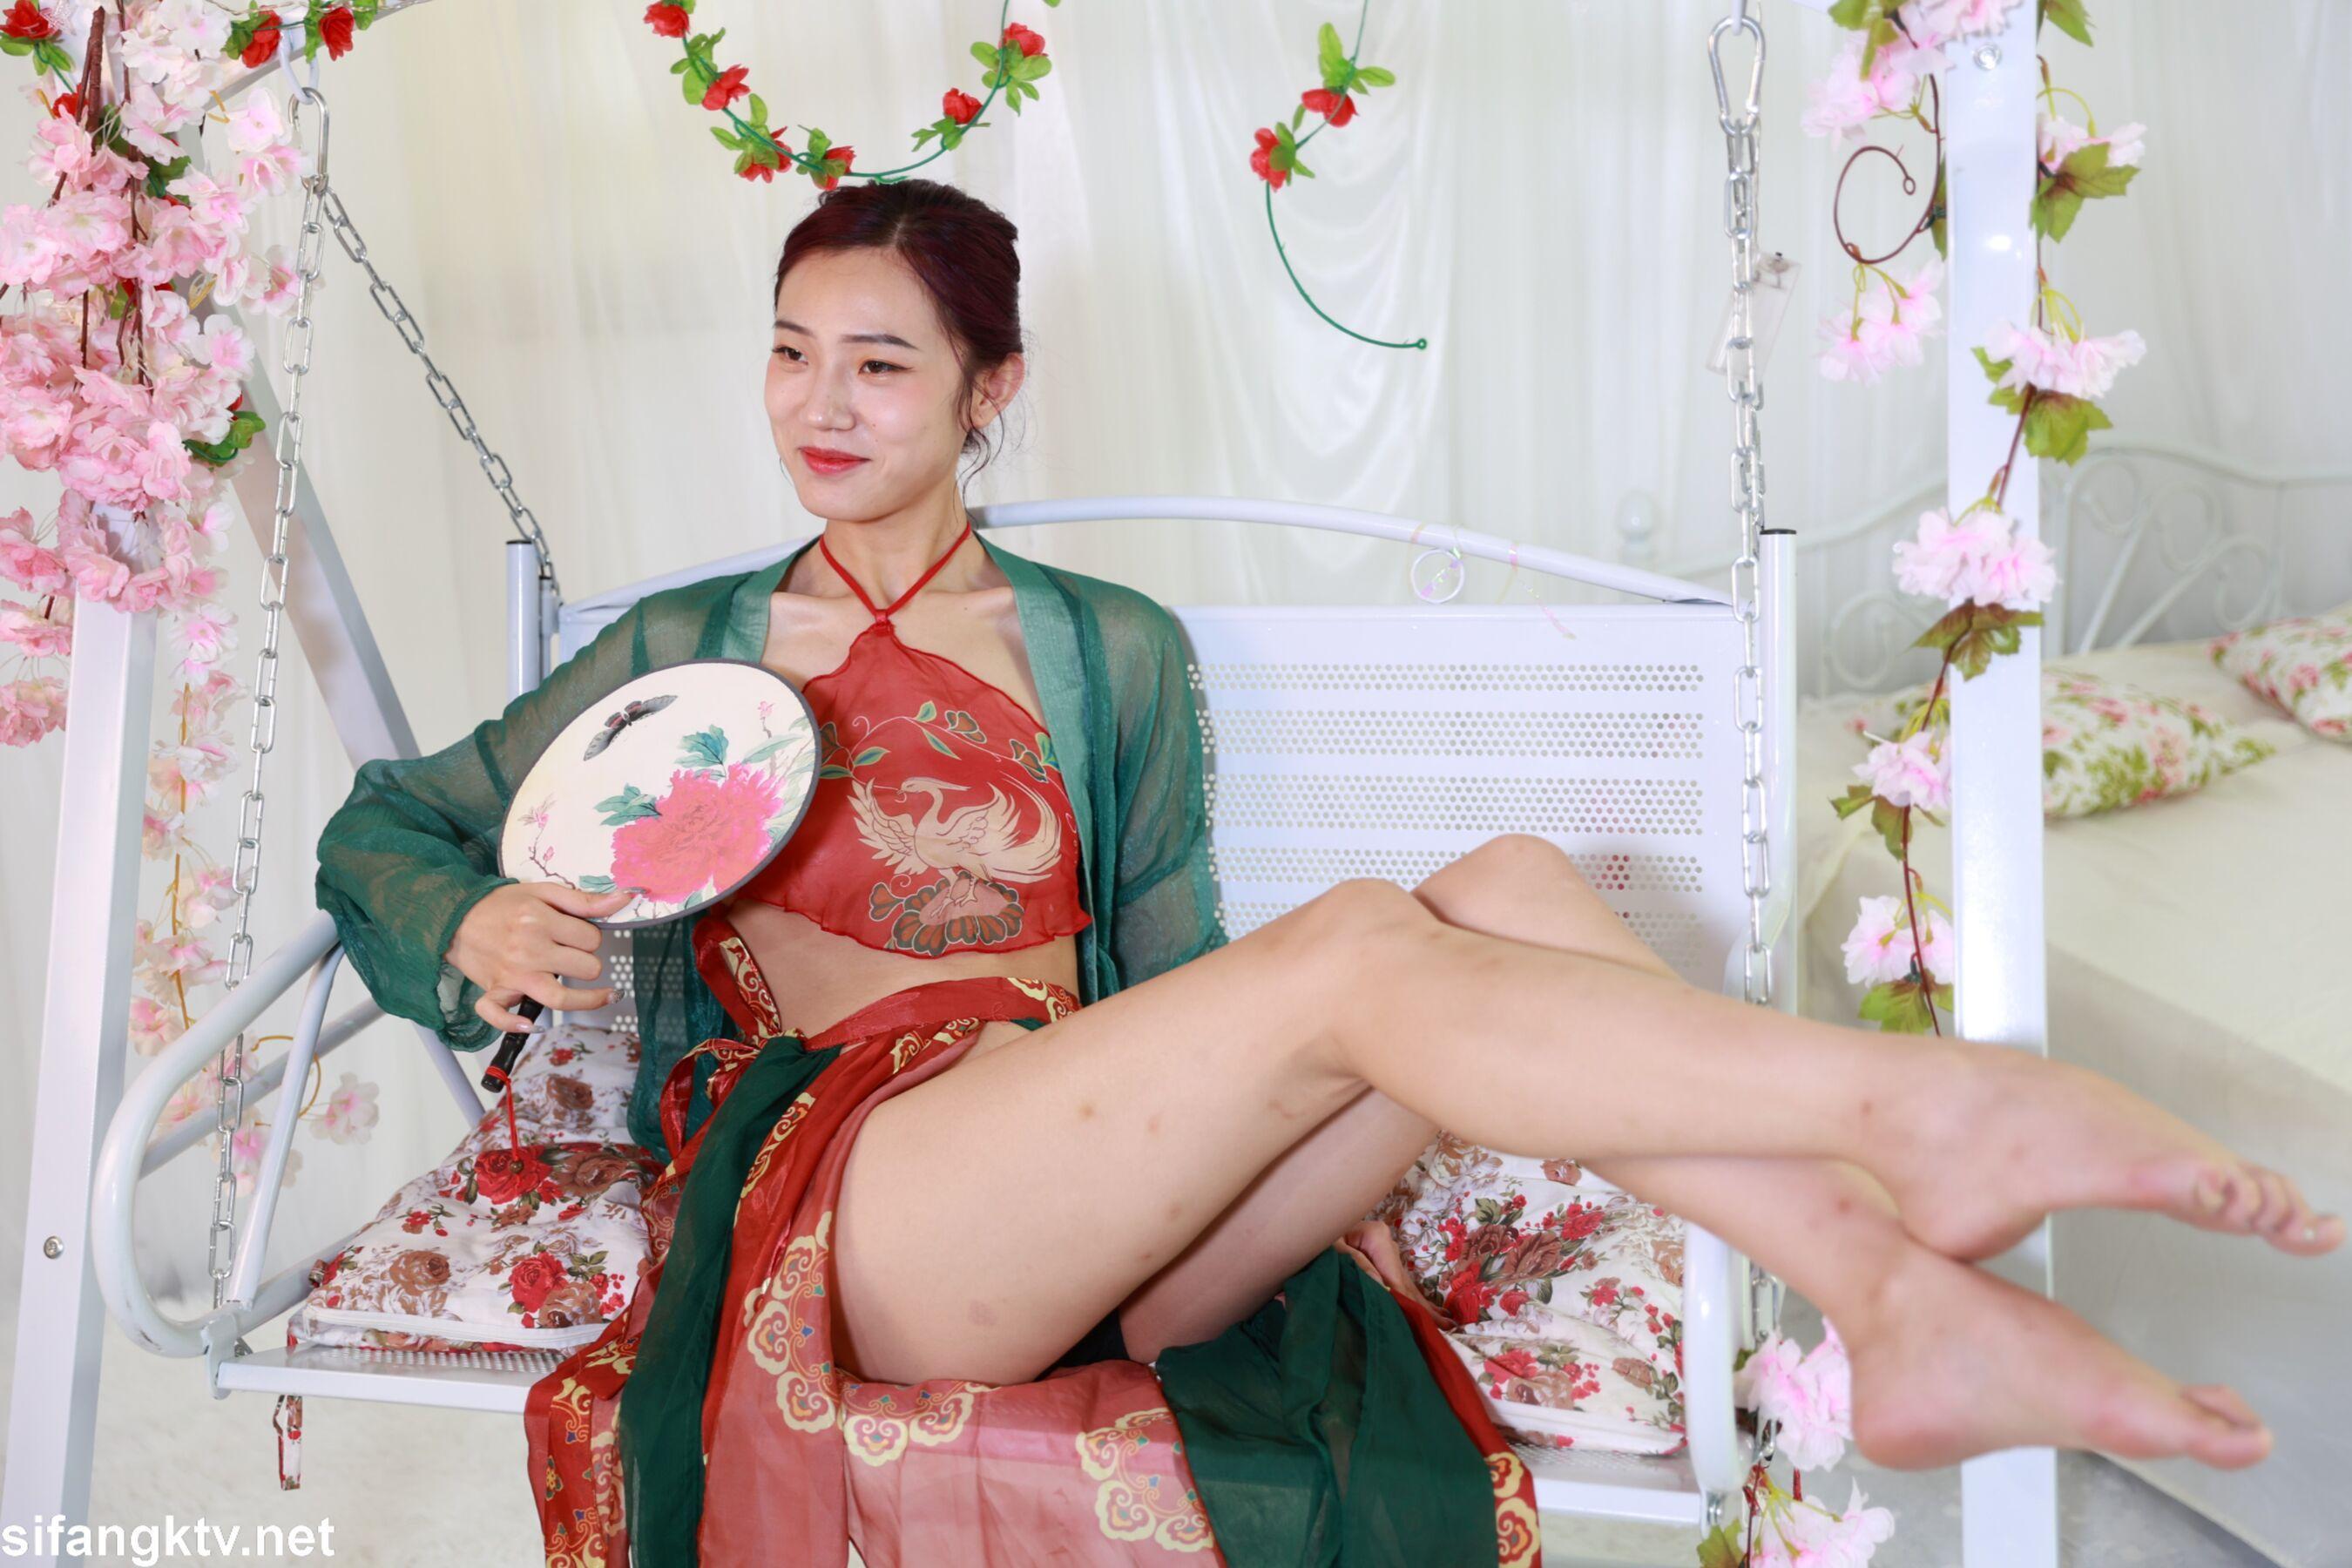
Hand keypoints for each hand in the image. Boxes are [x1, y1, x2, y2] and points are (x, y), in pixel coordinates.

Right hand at [449, 882, 633, 1032]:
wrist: (455, 917)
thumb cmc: (500, 904)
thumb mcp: (542, 892)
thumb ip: (583, 900)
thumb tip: (624, 899)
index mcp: (541, 922)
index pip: (592, 939)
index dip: (591, 937)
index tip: (580, 935)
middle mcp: (529, 951)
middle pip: (585, 969)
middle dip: (587, 962)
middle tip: (575, 956)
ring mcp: (512, 975)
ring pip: (559, 1000)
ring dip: (587, 1001)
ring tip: (606, 996)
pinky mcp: (495, 991)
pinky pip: (501, 1017)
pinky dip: (515, 1025)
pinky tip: (533, 1024)